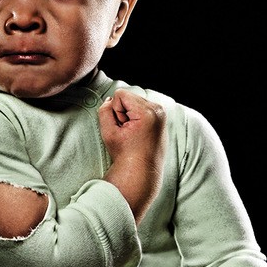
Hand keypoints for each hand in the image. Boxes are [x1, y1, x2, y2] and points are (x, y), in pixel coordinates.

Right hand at [98, 89, 166, 223]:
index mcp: (147, 112)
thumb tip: (109, 100)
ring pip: (135, 102)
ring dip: (130, 115)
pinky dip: (138, 118)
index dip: (115, 111)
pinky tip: (139, 134)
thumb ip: (104, 111)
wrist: (142, 171)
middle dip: (124, 112)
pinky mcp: (161, 118)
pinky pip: (143, 109)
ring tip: (133, 134)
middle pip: (129, 97)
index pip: (121, 94)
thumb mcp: (108, 132)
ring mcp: (162, 114)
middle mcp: (158, 110)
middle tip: (127, 133)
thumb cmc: (125, 154)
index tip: (122, 128)